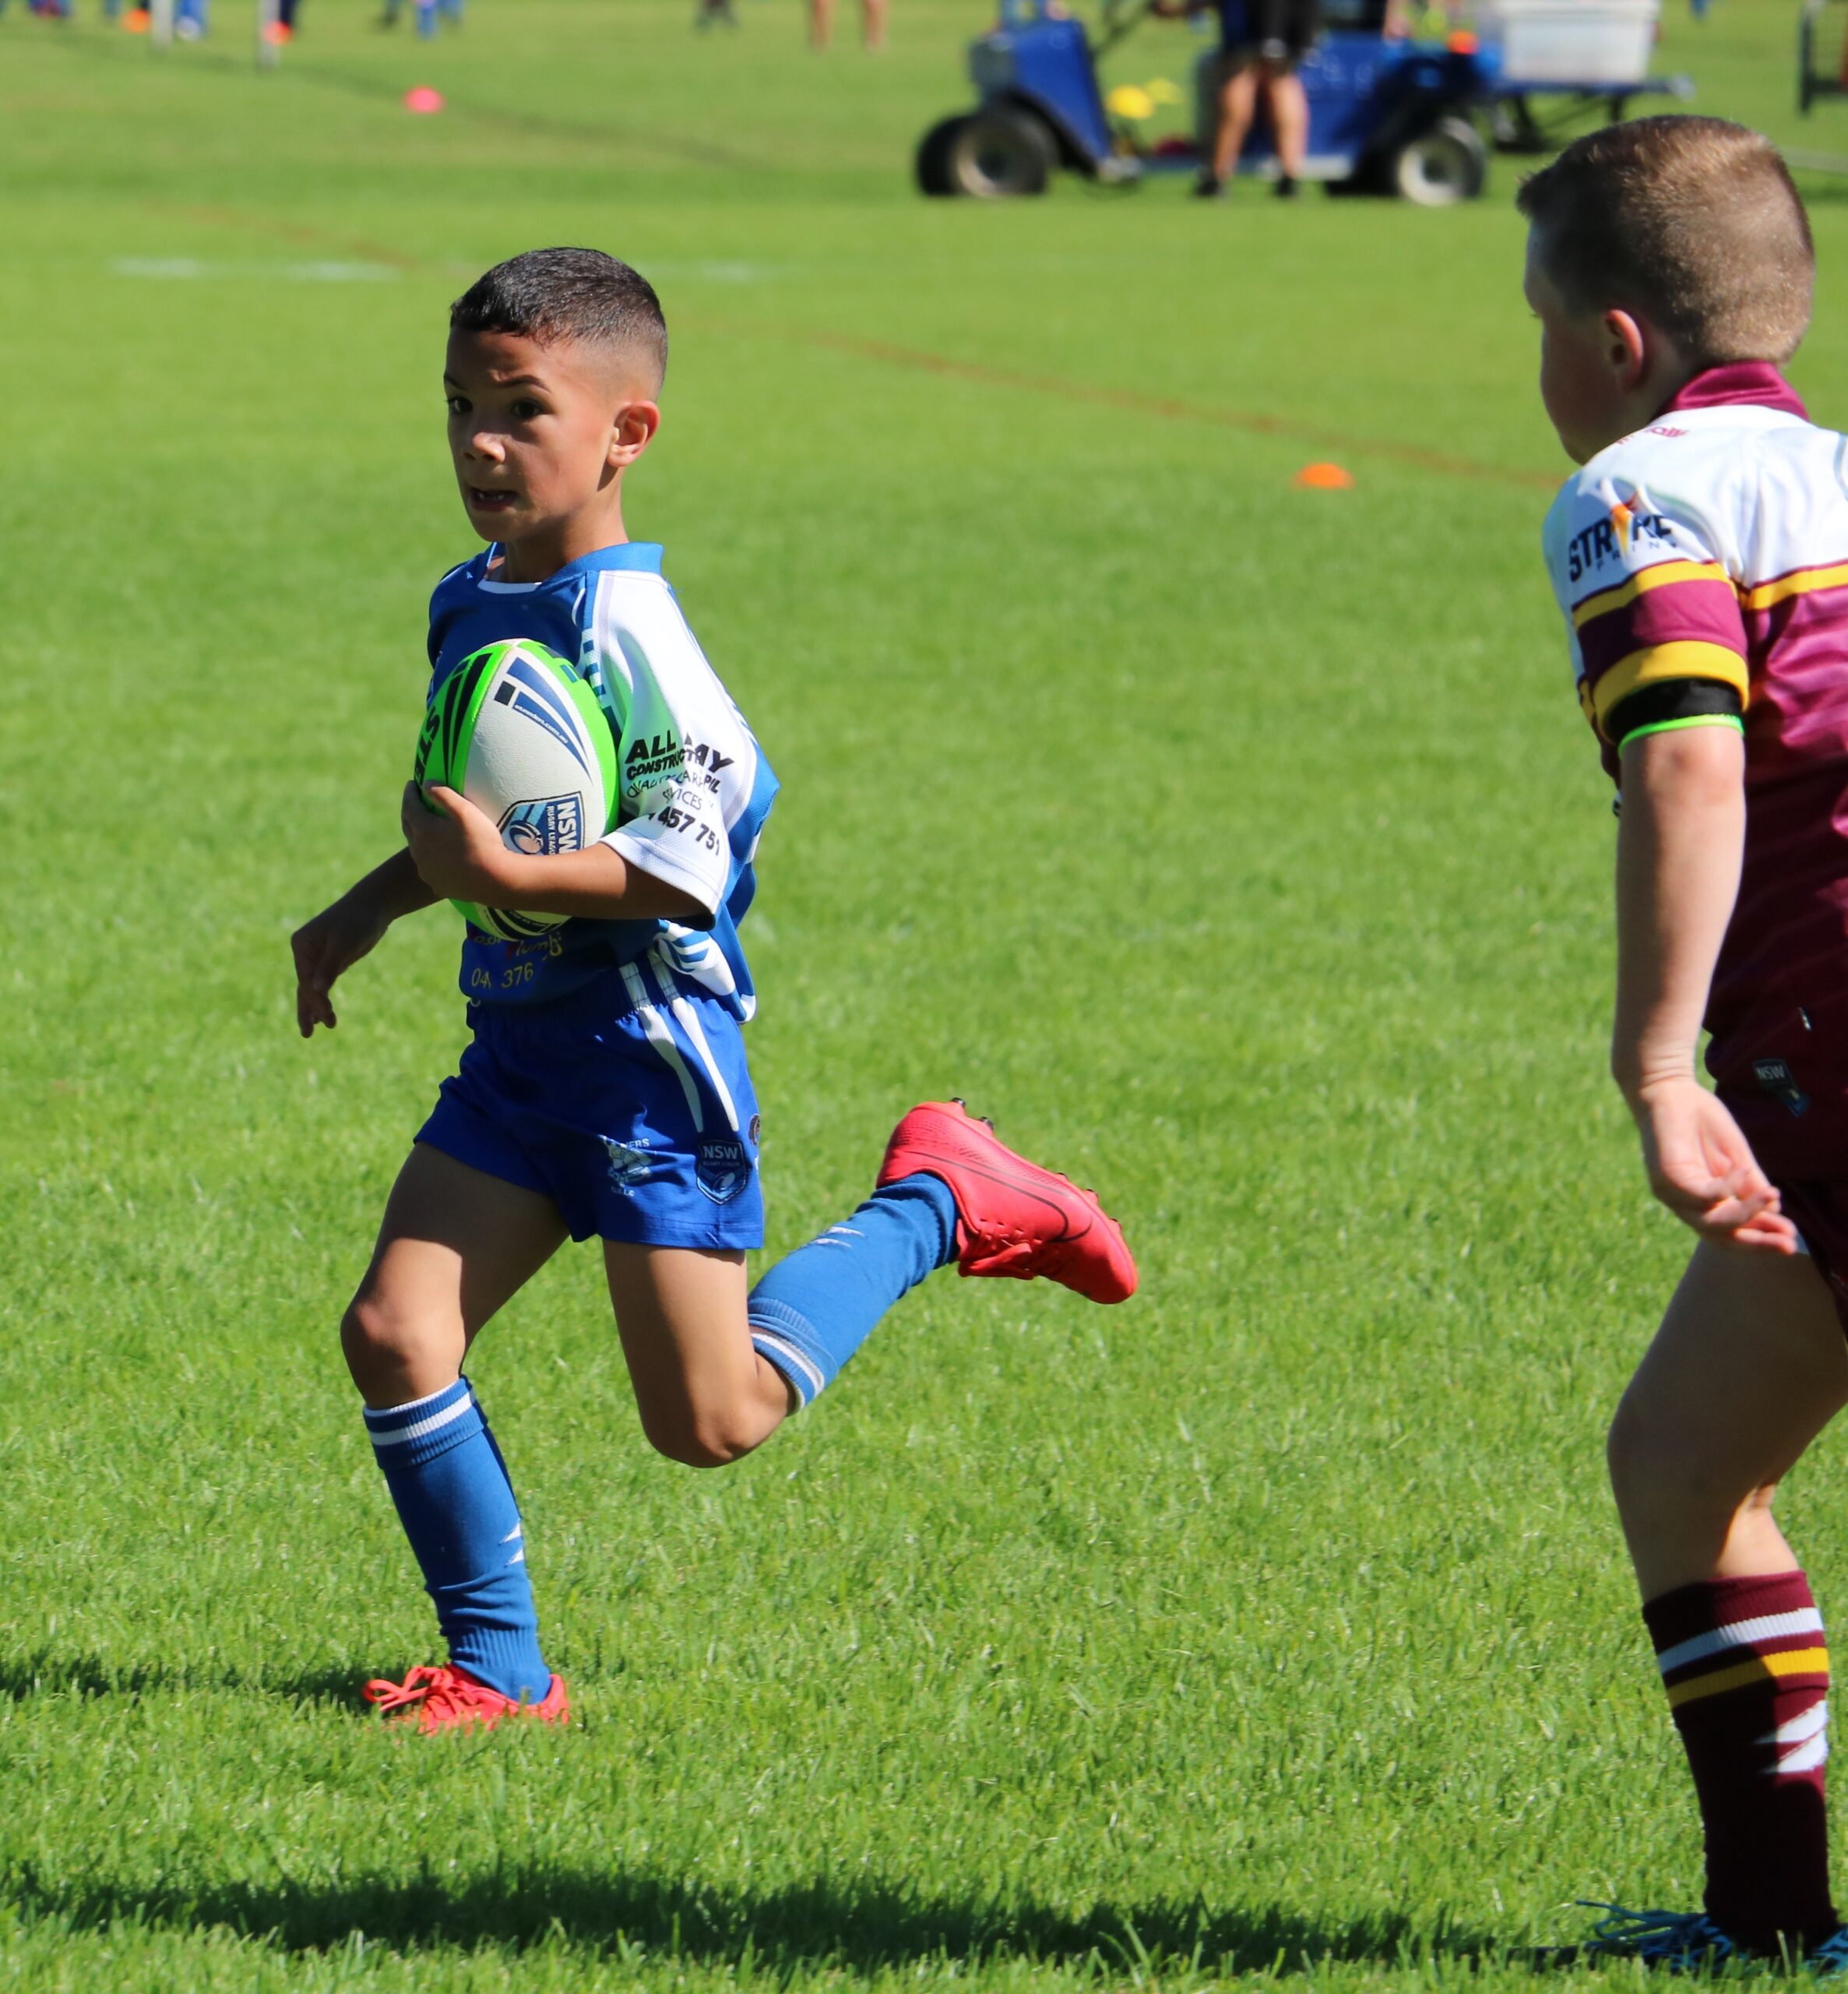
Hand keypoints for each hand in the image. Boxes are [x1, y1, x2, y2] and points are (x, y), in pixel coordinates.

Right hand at [291, 891, 391, 1037]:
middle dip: (309, 1009)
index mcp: (302, 945)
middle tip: (308, 1035)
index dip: (315, 1000)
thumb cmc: (358, 920)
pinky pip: (323, 985)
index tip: (327, 1017)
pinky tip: (323, 1015)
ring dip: (313, 1008)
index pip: (306, 979)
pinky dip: (323, 999)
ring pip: (312, 988)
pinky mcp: (331, 962)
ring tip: (310, 1032)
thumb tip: (316, 990)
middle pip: (304, 986)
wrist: (374, 906)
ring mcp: (317, 958)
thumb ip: (330, 966)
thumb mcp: (344, 943)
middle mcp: (305, 952)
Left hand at [401, 781, 512, 905]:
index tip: (412, 784)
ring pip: (416, 849)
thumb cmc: (482, 842)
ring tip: (424, 828)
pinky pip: (427, 867)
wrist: (495, 880)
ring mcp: (426, 869)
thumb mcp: (465, 811)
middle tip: (414, 802)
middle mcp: (419, 850)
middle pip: (408, 826)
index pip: (410, 805)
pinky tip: (435, 857)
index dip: (410, 793)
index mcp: (423, 829)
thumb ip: (443, 794)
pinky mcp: (436, 883)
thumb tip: (427, 783)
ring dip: (417, 836)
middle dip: (409, 812)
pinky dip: (427, 856)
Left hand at [1629, 1075, 1798, 1253]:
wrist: (1671, 1090)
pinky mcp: (1666, 1177)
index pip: (1730, 1233)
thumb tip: (1774, 1210)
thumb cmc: (1702, 1123)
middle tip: (1789, 1245)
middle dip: (1756, 1243)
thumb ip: (1751, 1185)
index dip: (1760, 1241)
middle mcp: (1684, 1205)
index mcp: (1702, 1203)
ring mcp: (1672, 1194)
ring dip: (1746, 1213)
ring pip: (1711, 1222)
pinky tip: (1742, 1170)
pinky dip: (1727, 1187)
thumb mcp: (1736, 1158)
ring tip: (1771, 1196)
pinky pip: (1701, 1195)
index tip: (1791, 1241)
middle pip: (1721, 1237)